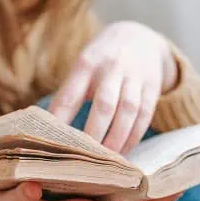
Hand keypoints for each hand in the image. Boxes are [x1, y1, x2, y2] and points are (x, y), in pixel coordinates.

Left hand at [49, 21, 177, 153]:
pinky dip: (133, 137)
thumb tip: (47, 130)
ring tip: (106, 162)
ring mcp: (134, 77)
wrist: (140, 37)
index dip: (61, 120)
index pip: (71, 95)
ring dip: (117, 139)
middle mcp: (111, 68)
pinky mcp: (152, 87)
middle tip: (84, 158)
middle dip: (94, 134)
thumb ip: (68, 94)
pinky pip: (144, 116)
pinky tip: (123, 153)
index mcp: (86, 63)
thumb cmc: (101, 61)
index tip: (52, 143)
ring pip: (128, 112)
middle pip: (104, 105)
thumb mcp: (83, 67)